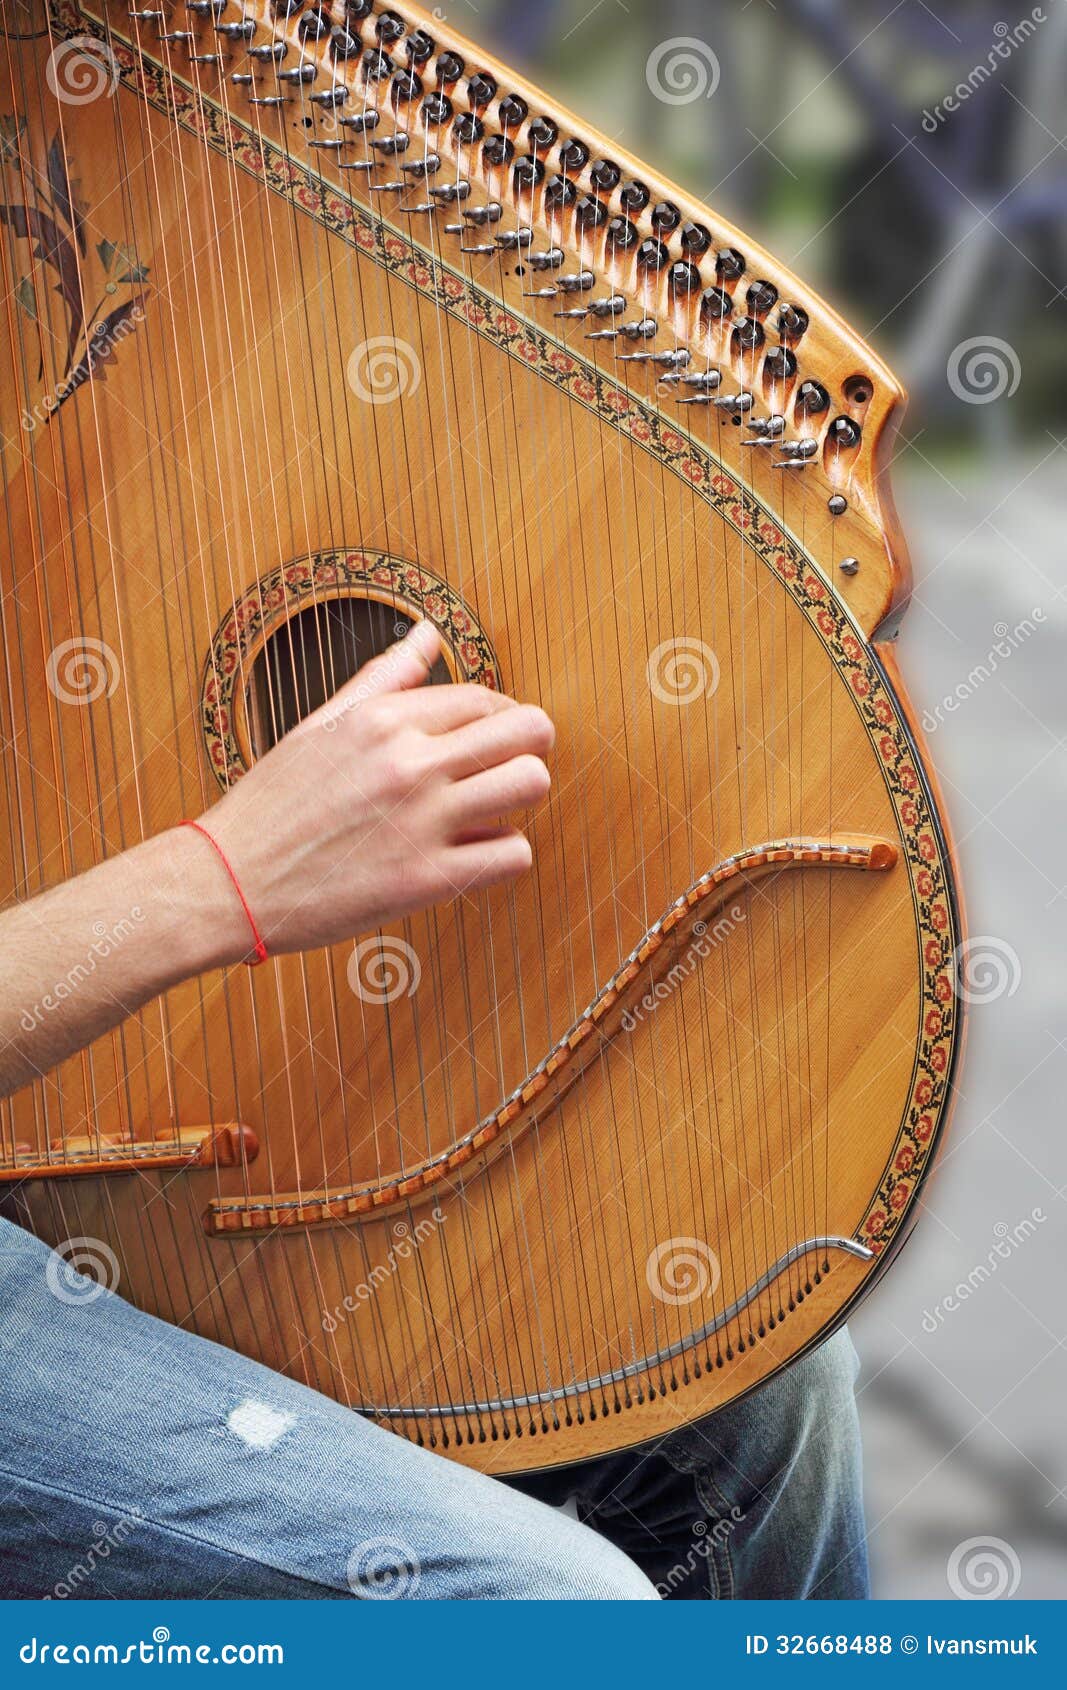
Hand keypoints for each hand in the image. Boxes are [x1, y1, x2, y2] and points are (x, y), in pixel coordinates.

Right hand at [198, 621, 553, 958]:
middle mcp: (409, 762)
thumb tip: (427, 632)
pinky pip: (513, 855)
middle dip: (531, 747)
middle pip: (529, 731)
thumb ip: (383, 677)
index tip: (490, 738)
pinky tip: (475, 853)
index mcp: (384, 719)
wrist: (229, 881)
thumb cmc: (273, 804)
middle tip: (508, 767)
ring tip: (494, 808)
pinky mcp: (427, 879)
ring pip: (531, 785)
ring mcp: (422, 821)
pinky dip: (505, 854)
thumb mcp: (321, 725)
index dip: (500, 717)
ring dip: (522, 797)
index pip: (485, 698)